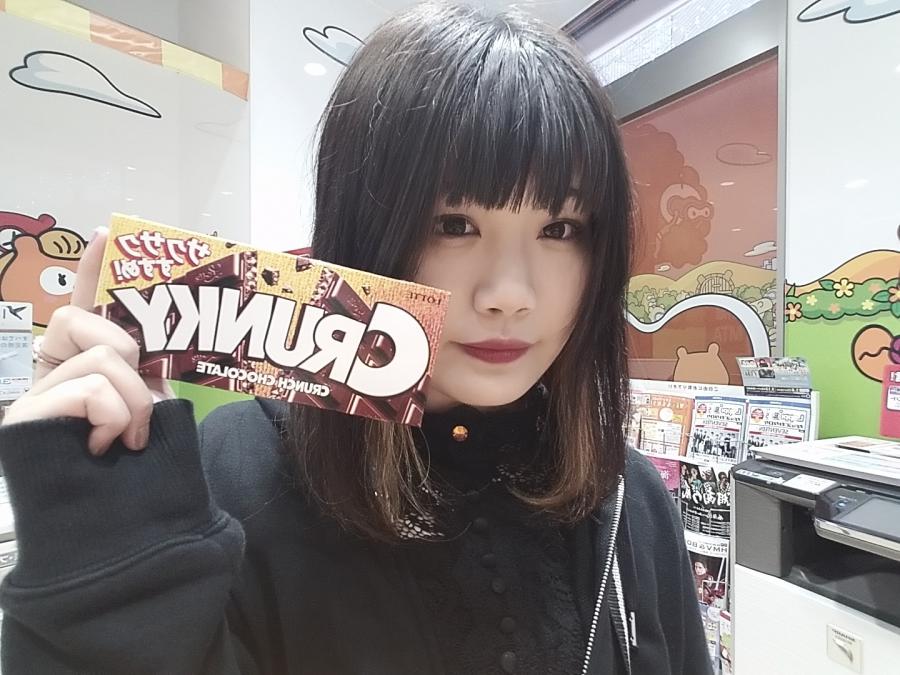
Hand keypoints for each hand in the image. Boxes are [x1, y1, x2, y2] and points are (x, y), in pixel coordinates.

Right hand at [2, 228, 170, 454]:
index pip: (85, 306)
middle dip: (126, 353)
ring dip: (132, 400)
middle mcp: (50, 375)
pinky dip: (112, 416)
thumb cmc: (143, 471)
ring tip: (128, 439)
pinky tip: (103, 447)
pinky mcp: (22, 419)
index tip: (108, 233)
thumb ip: (144, 366)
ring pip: (97, 356)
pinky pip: (87, 387)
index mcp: (83, 367)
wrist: (127, 528)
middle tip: (141, 400)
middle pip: (80, 320)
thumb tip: (165, 323)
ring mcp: (32, 396)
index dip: (95, 270)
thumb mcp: (152, 405)